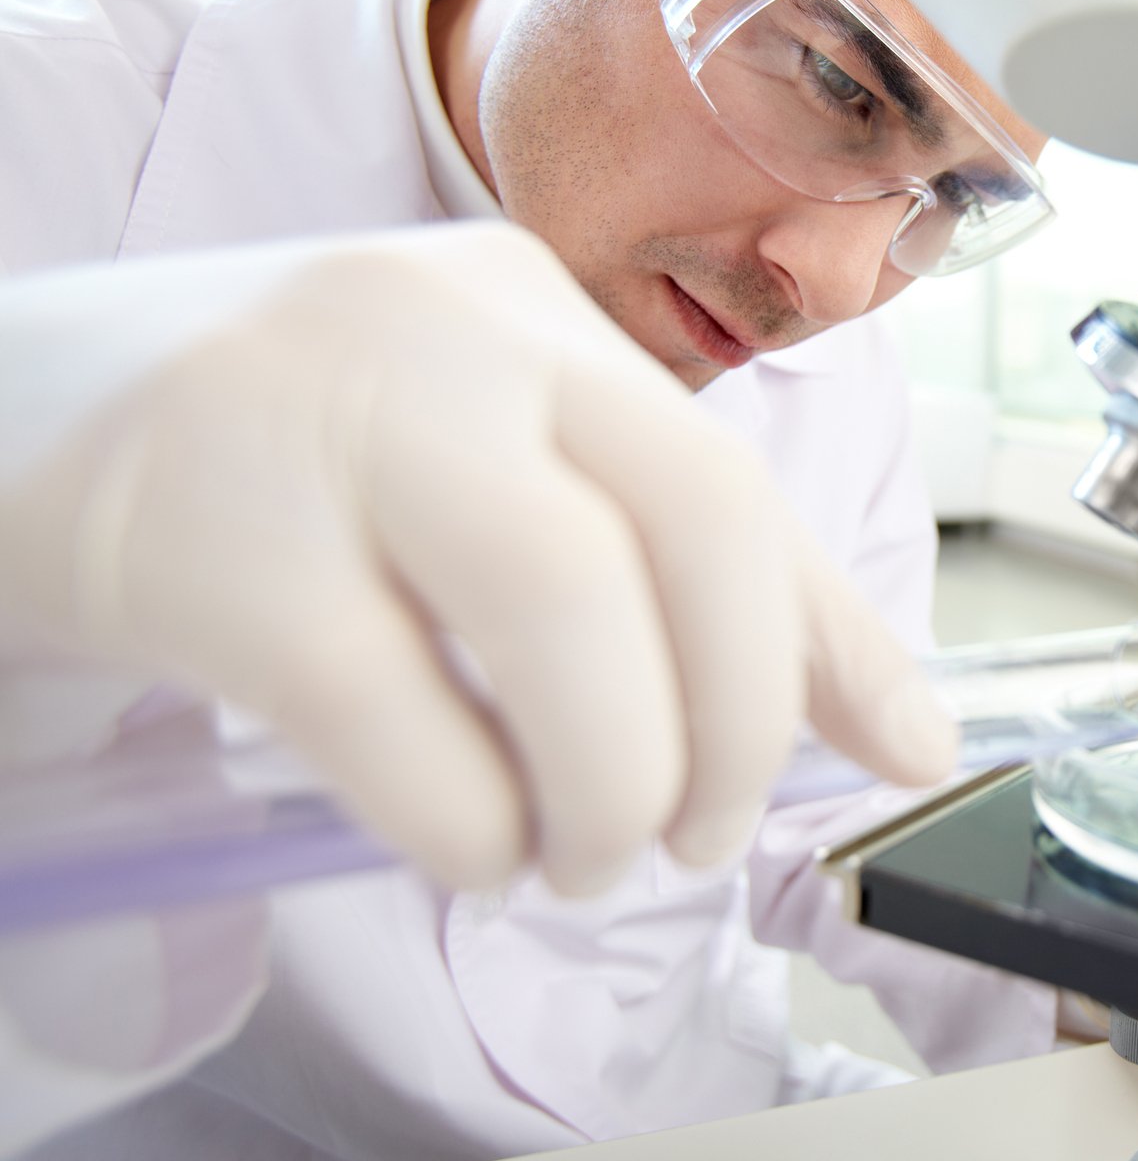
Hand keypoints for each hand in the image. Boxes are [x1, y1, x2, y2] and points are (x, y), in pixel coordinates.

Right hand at [0, 222, 956, 893]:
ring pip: (562, 601)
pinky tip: (466, 844)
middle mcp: (446, 326)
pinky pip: (391, 708)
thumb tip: (890, 730)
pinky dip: (466, 817)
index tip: (907, 754)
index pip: (731, 479)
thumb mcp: (471, 470)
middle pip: (689, 514)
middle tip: (702, 832)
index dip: (835, 640)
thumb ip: (661, 577)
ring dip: (614, 774)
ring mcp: (323, 411)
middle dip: (741, 713)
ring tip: (587, 853)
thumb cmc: (267, 470)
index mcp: (524, 307)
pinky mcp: (206, 535)